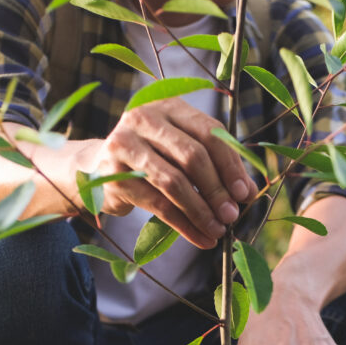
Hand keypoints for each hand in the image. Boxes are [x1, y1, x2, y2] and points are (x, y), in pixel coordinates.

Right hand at [80, 97, 256, 248]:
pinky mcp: (113, 175)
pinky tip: (201, 239)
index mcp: (169, 105)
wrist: (96, 167)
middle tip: (232, 216)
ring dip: (201, 211)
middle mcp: (144, 118)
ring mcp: (124, 144)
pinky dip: (184, 225)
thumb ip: (214, 164)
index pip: (209, 131)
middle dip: (217, 190)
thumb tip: (249, 192)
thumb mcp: (181, 151)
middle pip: (192, 155)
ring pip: (174, 182)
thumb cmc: (151, 158)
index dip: (231, 164)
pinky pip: (158, 205)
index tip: (245, 193)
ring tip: (218, 231)